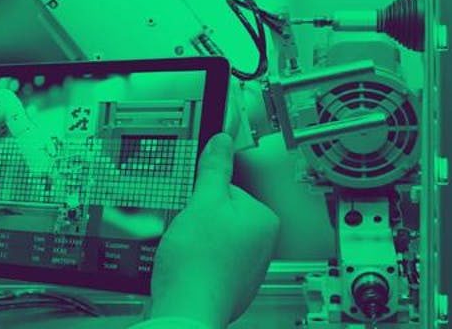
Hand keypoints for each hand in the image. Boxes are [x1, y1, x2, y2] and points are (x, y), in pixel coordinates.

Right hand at [148, 133, 279, 327]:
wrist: (187, 310)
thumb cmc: (199, 264)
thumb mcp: (202, 202)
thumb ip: (214, 169)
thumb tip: (221, 141)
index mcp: (264, 220)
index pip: (228, 189)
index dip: (203, 196)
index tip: (194, 207)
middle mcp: (263, 245)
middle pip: (221, 213)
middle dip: (200, 219)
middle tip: (189, 232)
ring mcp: (247, 267)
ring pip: (213, 237)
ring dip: (197, 241)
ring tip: (188, 252)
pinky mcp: (230, 283)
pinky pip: (210, 259)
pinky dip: (197, 260)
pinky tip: (189, 266)